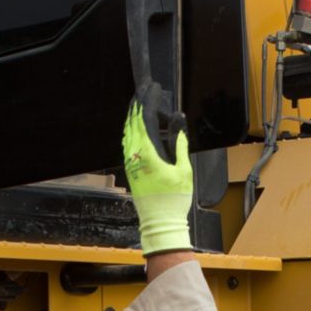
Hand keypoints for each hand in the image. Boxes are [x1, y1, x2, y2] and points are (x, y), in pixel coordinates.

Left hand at [122, 100, 194, 254]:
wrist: (159, 222)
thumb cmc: (174, 199)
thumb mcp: (183, 169)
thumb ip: (179, 143)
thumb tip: (177, 120)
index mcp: (147, 152)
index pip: (145, 118)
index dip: (149, 100)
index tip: (154, 87)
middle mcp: (134, 154)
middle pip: (132, 121)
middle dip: (138, 103)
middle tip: (145, 89)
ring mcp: (129, 161)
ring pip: (128, 130)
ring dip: (134, 115)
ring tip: (142, 103)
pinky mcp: (130, 167)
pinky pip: (128, 141)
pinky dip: (132, 128)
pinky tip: (137, 126)